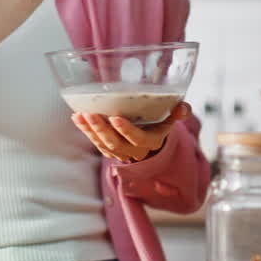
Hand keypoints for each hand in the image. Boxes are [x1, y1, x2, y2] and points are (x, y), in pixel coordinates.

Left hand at [72, 103, 192, 163]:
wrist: (152, 137)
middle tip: (90, 114)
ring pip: (103, 144)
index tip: (115, 118)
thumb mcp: (172, 117)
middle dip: (102, 129)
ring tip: (80, 115)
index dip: (126, 131)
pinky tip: (77, 118)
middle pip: (116, 144)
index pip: (138, 139)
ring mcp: (120, 152)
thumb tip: (183, 108)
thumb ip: (179, 112)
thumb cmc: (161, 122)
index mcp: (151, 142)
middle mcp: (135, 151)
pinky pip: (96, 143)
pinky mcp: (108, 149)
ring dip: (90, 130)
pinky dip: (86, 131)